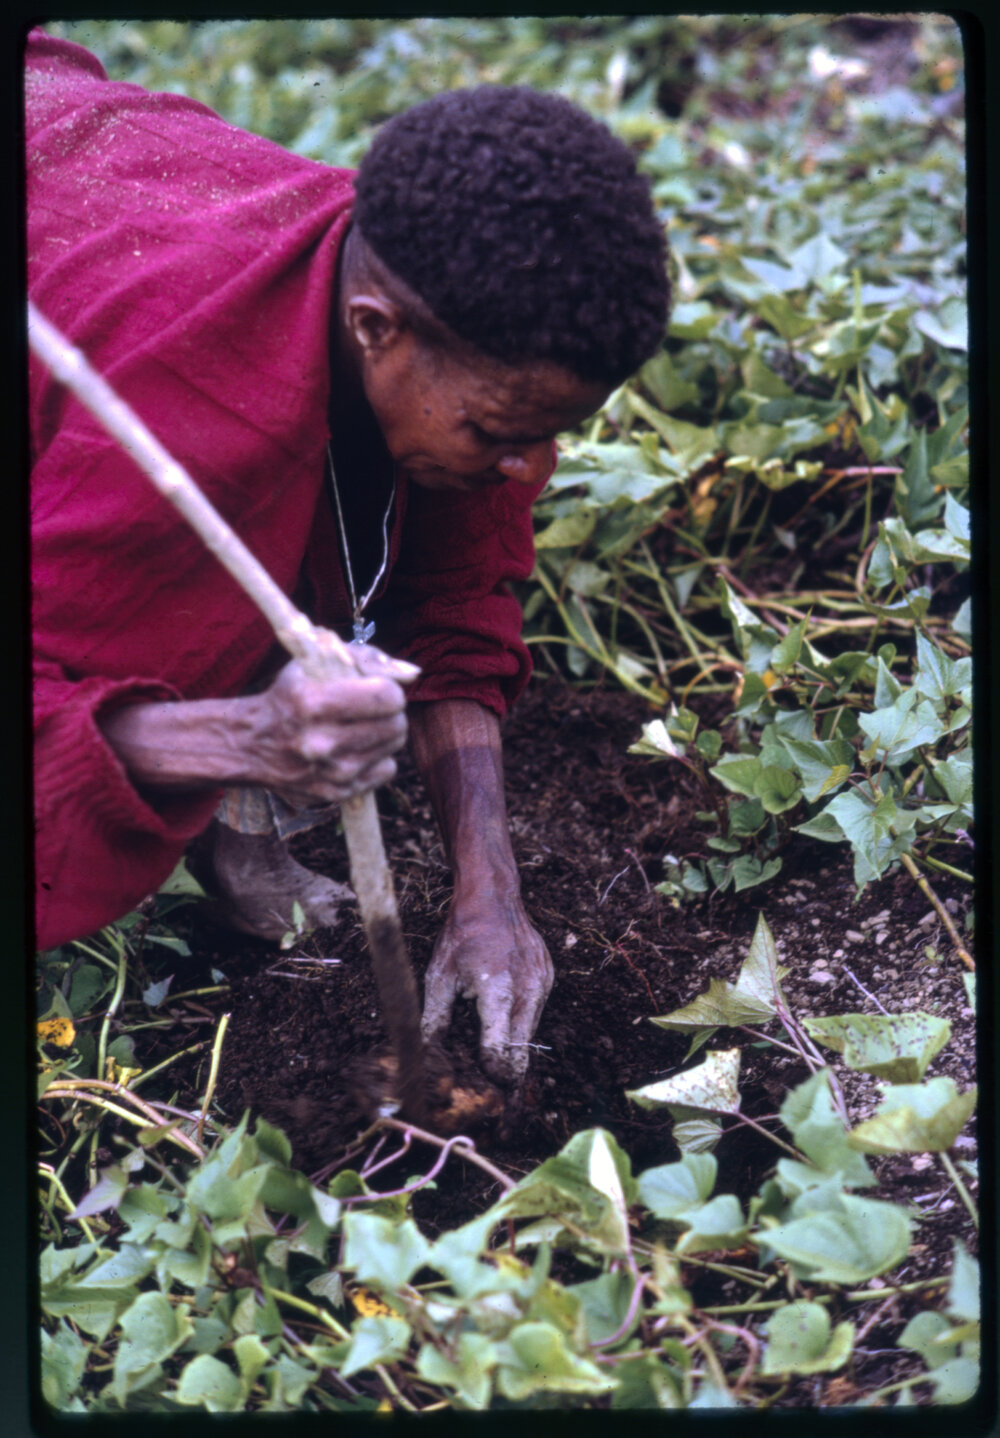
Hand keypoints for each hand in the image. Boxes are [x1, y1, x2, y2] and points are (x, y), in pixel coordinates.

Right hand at [250, 646, 415, 806]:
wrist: (251, 745)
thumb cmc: (289, 696)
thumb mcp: (313, 663)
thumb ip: (364, 658)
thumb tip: (411, 672)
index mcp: (313, 704)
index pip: (387, 698)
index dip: (390, 689)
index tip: (380, 688)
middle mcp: (322, 743)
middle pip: (396, 724)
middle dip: (391, 711)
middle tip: (372, 708)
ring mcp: (331, 773)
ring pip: (395, 746)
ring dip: (385, 732)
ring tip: (360, 726)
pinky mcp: (338, 794)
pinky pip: (387, 770)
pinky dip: (377, 757)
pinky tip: (354, 748)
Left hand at [421, 893, 553, 1085]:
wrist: (492, 897)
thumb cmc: (462, 934)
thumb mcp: (440, 976)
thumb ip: (436, 1019)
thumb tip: (428, 1056)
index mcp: (498, 990)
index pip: (500, 1051)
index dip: (491, 1077)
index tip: (486, 1095)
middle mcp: (528, 989)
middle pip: (522, 1050)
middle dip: (509, 1076)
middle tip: (499, 1102)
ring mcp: (543, 983)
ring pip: (531, 1033)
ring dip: (514, 1049)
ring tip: (496, 1064)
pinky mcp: (549, 978)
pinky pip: (535, 1012)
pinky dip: (520, 1023)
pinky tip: (502, 1021)